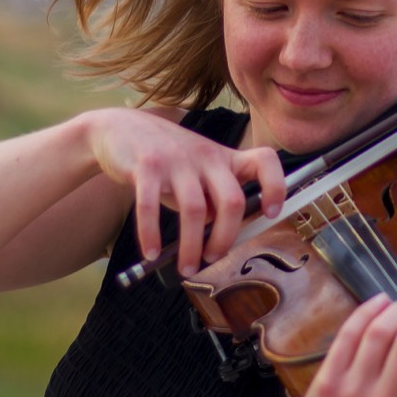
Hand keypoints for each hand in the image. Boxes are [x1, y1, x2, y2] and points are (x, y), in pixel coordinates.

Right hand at [85, 108, 285, 273]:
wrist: (120, 129)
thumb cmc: (168, 160)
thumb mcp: (199, 171)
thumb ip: (214, 198)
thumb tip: (226, 238)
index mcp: (224, 158)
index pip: (265, 161)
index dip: (275, 186)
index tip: (271, 213)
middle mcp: (206, 156)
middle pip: (232, 201)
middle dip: (226, 239)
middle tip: (213, 259)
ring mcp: (176, 160)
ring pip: (195, 210)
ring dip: (192, 246)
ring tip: (186, 267)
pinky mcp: (146, 165)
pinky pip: (151, 206)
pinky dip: (151, 235)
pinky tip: (151, 252)